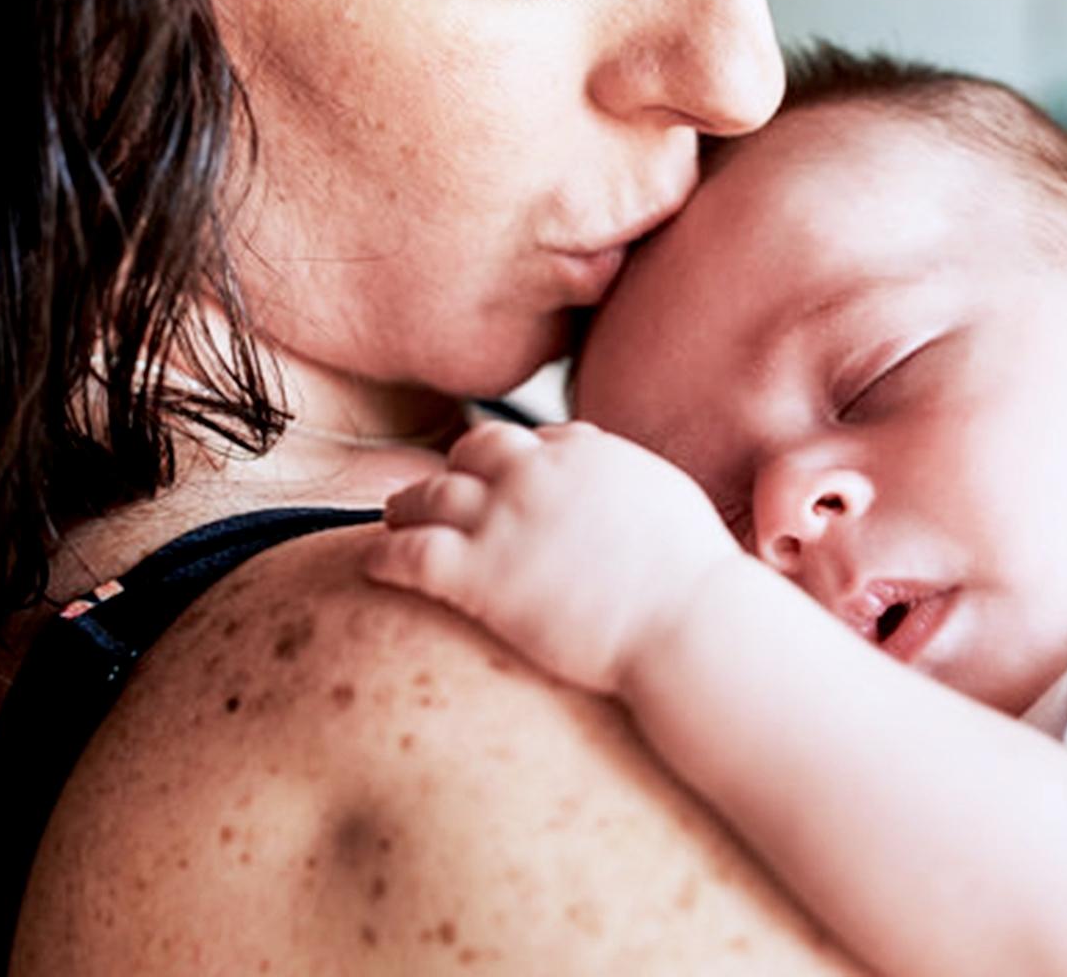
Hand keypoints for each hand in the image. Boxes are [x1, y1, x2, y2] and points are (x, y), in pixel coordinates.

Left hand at [363, 420, 740, 695]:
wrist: (688, 627)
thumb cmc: (694, 582)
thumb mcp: (667, 500)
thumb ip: (627, 482)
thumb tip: (618, 489)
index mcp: (586, 451)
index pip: (533, 439)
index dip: (513, 462)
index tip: (503, 484)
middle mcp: (538, 473)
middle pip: (474, 452)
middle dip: (457, 471)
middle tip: (437, 494)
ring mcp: (504, 520)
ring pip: (430, 494)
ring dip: (408, 506)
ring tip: (394, 521)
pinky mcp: (479, 574)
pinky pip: (410, 552)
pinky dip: (385, 554)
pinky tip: (373, 565)